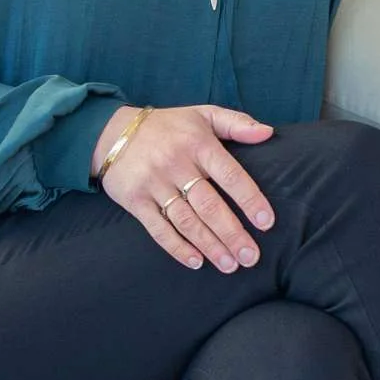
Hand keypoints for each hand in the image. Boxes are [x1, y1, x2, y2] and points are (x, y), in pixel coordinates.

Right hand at [96, 103, 275, 272]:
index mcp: (198, 144)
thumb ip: (237, 123)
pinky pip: (158, 229)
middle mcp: (177, 165)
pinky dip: (177, 248)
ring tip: (230, 265)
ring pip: (187, 221)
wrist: (111, 132)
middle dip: (232, 234)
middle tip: (251, 257)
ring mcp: (154, 184)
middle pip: (209, 206)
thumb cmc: (168, 126)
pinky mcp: (135, 201)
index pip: (230, 175)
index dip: (250, 199)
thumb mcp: (203, 114)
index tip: (266, 222)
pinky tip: (196, 262)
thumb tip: (268, 133)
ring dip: (210, 246)